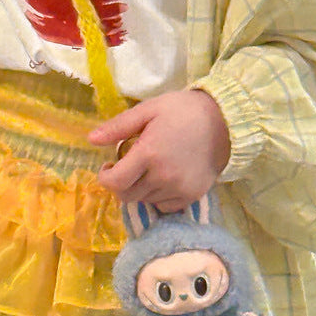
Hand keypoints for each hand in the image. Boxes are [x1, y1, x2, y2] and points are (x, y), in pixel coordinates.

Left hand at [88, 89, 230, 211]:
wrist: (225, 121)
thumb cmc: (182, 110)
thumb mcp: (147, 110)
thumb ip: (118, 126)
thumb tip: (91, 139)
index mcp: (148, 154)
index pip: (115, 182)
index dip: (105, 177)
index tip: (108, 166)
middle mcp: (163, 177)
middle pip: (127, 195)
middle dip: (120, 183)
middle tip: (127, 166)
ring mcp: (180, 189)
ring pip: (145, 200)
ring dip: (139, 188)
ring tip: (147, 168)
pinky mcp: (193, 196)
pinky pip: (164, 206)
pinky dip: (157, 196)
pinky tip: (162, 178)